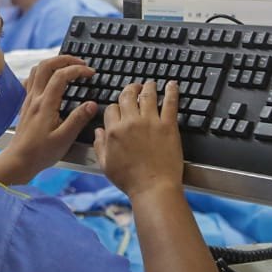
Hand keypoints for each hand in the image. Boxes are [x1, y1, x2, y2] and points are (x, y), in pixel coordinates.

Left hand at [2, 55, 97, 174]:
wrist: (18, 160)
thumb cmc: (40, 153)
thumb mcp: (64, 139)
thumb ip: (78, 119)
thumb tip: (91, 104)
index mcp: (45, 104)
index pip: (61, 75)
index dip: (77, 69)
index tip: (90, 73)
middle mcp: (35, 98)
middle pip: (46, 65)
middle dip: (65, 59)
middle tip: (80, 63)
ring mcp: (29, 99)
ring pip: (37, 70)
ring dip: (53, 63)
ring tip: (68, 67)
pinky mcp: (26, 104)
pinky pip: (32, 80)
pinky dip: (43, 73)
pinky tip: (51, 80)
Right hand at [93, 80, 184, 198]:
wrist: (153, 188)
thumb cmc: (130, 180)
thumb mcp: (106, 165)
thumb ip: (100, 146)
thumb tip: (98, 132)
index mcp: (114, 131)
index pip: (112, 108)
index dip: (115, 107)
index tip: (119, 108)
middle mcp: (131, 122)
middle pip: (128, 96)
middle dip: (130, 89)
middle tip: (134, 88)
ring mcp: (151, 122)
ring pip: (148, 95)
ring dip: (148, 86)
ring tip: (150, 83)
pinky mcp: (168, 126)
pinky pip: (170, 103)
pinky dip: (171, 91)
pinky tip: (172, 85)